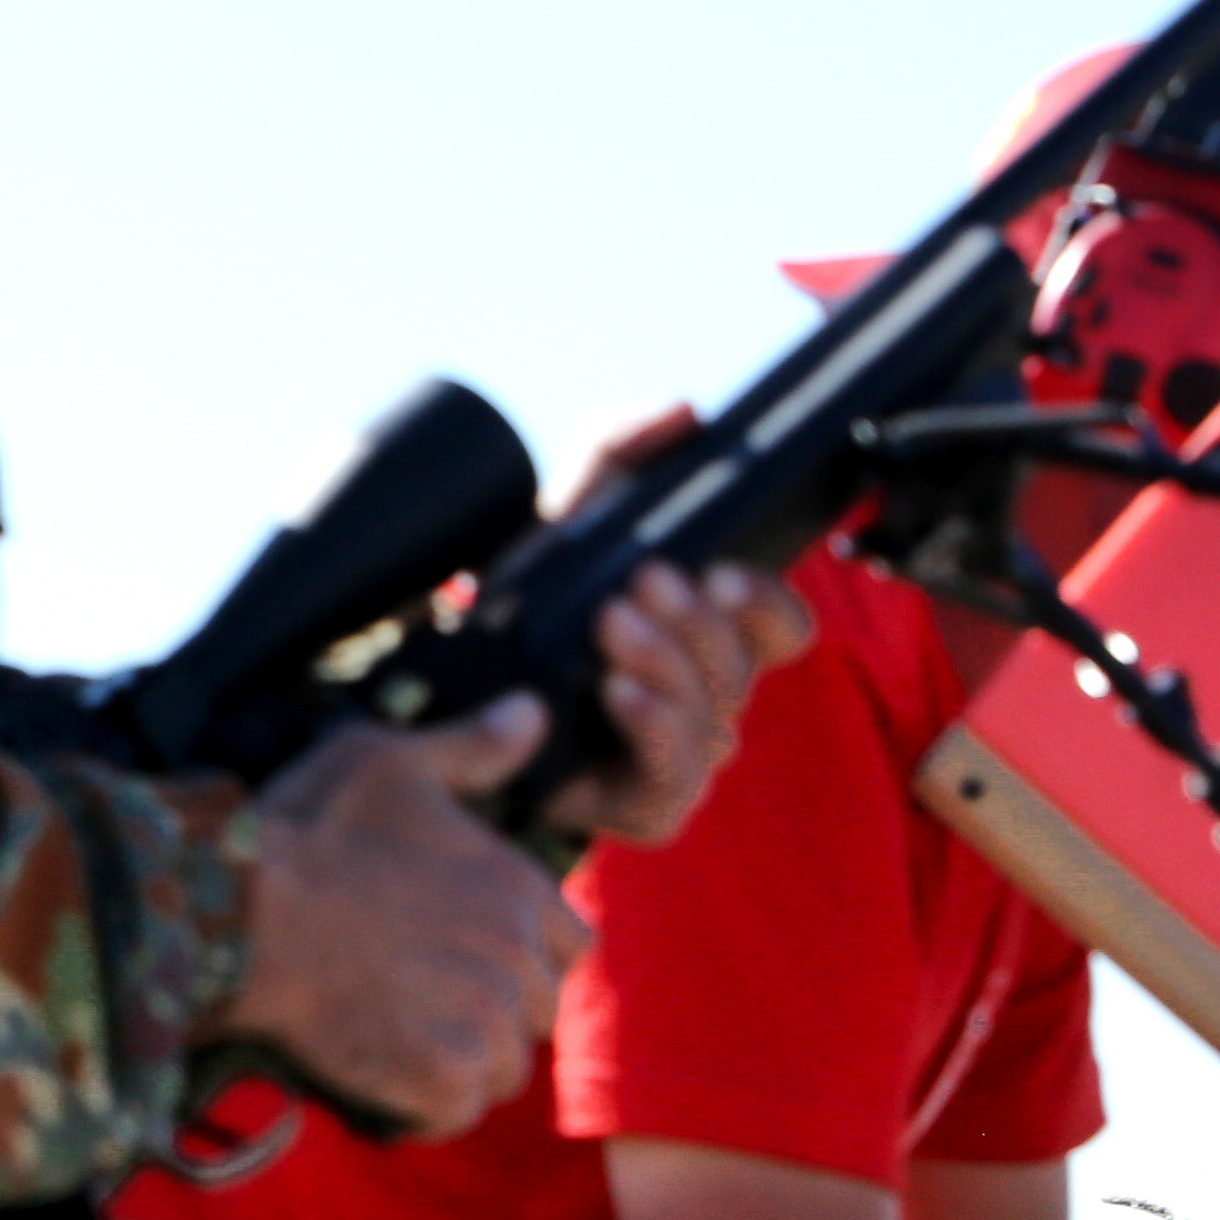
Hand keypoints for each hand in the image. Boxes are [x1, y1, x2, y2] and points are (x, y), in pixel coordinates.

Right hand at [222, 694, 581, 1137]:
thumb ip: (471, 747)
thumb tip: (533, 712)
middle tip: (418, 1004)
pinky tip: (379, 1079)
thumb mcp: (390, 761)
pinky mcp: (438, 1077)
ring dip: (458, 1065)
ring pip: (502, 1071)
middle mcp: (516, 958)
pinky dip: (421, 1108)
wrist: (244, 913)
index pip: (572, 946)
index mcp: (517, 888)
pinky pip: (455, 1113)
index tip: (466, 957)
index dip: (525, 957)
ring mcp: (482, 1024)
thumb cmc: (310, 832)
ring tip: (396, 1043)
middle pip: (537, 1015)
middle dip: (491, 1016)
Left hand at [532, 410, 805, 850]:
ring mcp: (676, 757)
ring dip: (668, 665)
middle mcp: (704, 698)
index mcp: (706, 636)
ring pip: (717, 720)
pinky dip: (653, 730)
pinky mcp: (641, 807)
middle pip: (744, 668)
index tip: (719, 571)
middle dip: (697, 622)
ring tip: (611, 626)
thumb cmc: (523, 607)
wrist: (440, 691)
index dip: (765, 602)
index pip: (780, 626)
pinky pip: (676, 783)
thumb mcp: (563, 517)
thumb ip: (617, 453)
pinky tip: (618, 694)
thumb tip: (682, 412)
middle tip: (642, 582)